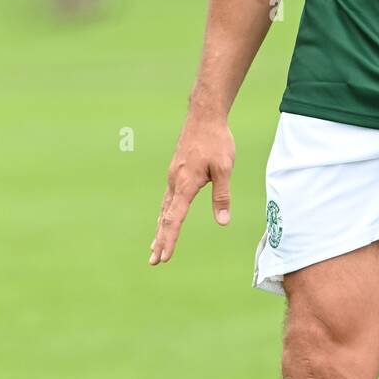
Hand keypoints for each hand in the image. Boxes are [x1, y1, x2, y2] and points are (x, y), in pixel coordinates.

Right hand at [149, 112, 234, 264]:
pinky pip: (168, 198)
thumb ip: (222, 195)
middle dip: (160, 240)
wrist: (204, 117)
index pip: (175, 218)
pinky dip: (164, 214)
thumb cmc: (216, 141)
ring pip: (164, 208)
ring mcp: (173, 176)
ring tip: (155, 247)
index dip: (169, 239)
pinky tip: (165, 218)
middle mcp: (175, 182)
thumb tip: (223, 222)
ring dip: (160, 229)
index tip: (164, 256)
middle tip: (153, 262)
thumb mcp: (224, 168)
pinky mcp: (176, 171)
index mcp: (185, 184)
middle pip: (164, 217)